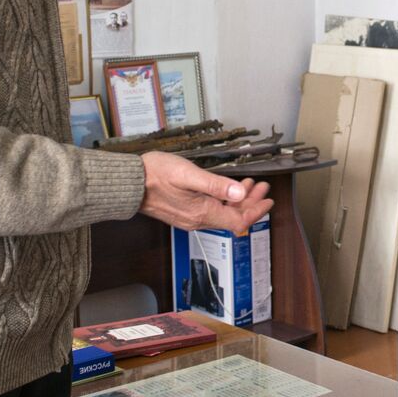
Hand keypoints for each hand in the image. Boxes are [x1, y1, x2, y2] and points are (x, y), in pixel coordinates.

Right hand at [139, 151, 272, 233]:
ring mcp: (190, 217)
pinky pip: (211, 211)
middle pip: (232, 218)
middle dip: (251, 203)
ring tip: (249, 185)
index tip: (268, 200)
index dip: (256, 211)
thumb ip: (216, 185)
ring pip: (223, 214)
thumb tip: (240, 192)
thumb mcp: (190, 175)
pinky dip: (224, 201)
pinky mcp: (184, 212)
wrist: (129, 183)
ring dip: (239, 200)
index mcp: (202, 213)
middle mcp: (197, 220)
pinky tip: (226, 190)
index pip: (238, 220)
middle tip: (263, 188)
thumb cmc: (155, 175)